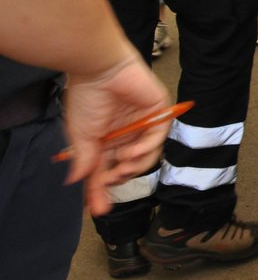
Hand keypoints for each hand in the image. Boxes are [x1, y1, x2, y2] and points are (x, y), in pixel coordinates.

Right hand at [62, 52, 170, 216]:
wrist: (101, 70)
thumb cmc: (88, 98)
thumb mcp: (82, 134)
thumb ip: (85, 159)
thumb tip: (77, 181)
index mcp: (104, 139)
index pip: (104, 169)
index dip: (100, 189)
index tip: (97, 209)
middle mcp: (125, 133)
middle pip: (126, 166)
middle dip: (118, 179)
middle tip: (109, 183)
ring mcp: (143, 124)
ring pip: (145, 157)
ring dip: (134, 167)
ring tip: (122, 167)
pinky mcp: (158, 113)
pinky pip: (156, 139)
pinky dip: (145, 151)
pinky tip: (132, 154)